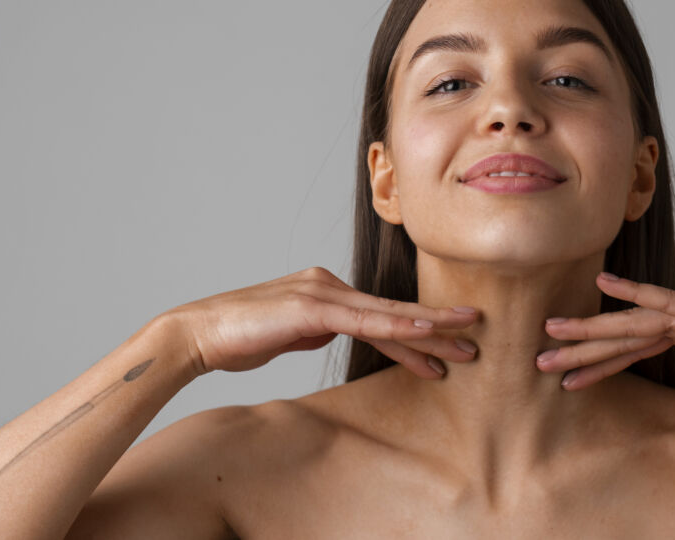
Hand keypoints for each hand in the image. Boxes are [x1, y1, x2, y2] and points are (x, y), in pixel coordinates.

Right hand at [159, 266, 478, 377]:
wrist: (197, 334)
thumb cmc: (238, 337)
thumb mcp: (290, 335)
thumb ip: (318, 330)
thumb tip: (341, 333)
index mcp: (326, 292)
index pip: (383, 315)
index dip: (419, 331)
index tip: (450, 344)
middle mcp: (330, 286)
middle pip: (394, 311)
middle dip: (438, 326)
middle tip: (477, 336)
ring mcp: (322, 293)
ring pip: (387, 314)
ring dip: (429, 328)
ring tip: (466, 341)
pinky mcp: (311, 307)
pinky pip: (364, 320)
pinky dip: (396, 327)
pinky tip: (424, 335)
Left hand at [538, 272, 674, 389]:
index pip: (632, 347)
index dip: (598, 361)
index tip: (567, 375)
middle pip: (620, 334)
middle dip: (578, 349)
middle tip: (537, 361)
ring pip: (630, 324)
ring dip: (589, 334)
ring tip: (550, 341)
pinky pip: (663, 301)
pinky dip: (633, 294)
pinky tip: (603, 286)